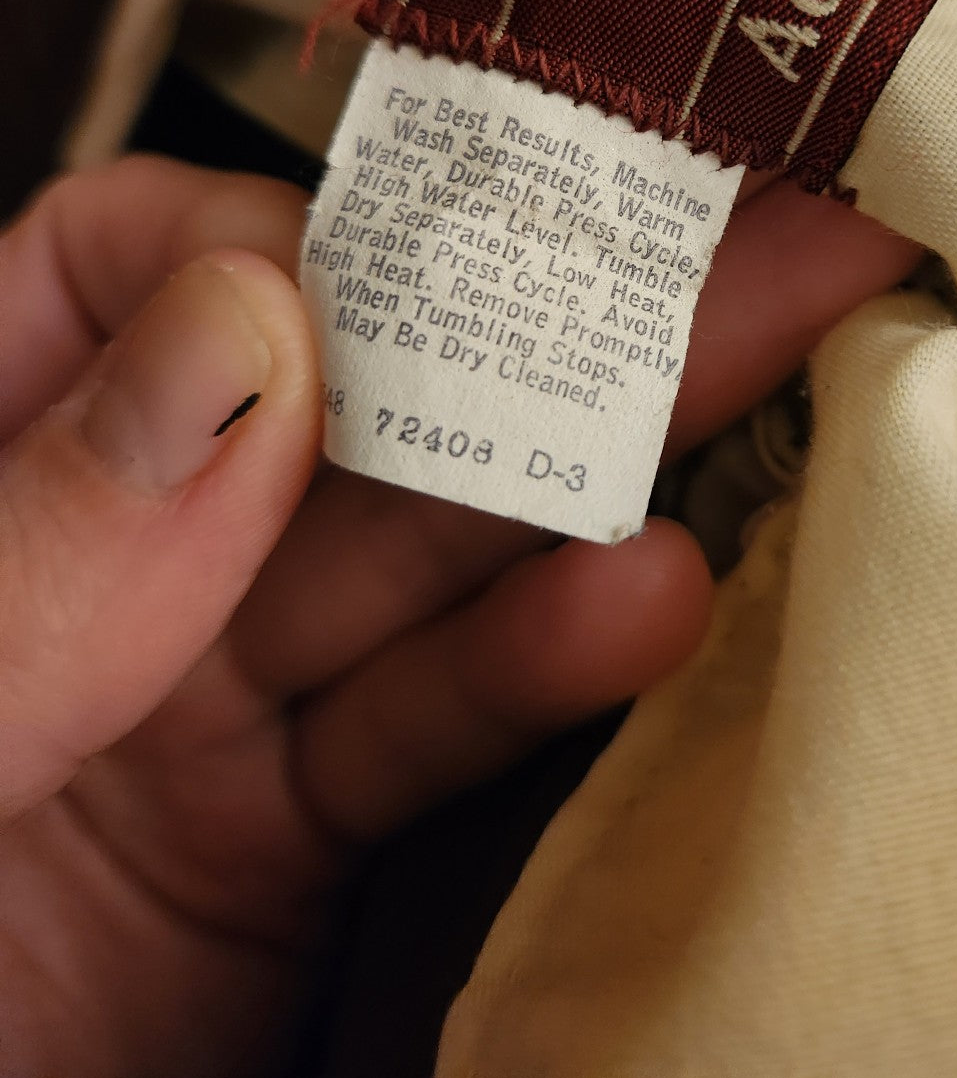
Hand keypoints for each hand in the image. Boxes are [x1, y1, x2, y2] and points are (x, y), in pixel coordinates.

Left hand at [0, 154, 917, 1077]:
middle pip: (334, 395)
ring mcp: (203, 700)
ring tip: (762, 385)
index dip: (283, 237)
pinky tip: (652, 600)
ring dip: (584, 479)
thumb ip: (36, 552)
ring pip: (418, 554)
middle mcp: (102, 556)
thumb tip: (247, 332)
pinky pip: (425, 730)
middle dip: (535, 312)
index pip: (134, 264)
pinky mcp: (286, 844)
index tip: (410, 269)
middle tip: (747, 233)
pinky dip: (543, 670)